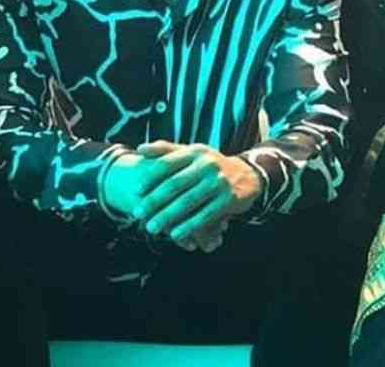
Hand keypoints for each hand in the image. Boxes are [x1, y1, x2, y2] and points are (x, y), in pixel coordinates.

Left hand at [100, 152, 229, 251]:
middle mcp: (206, 164)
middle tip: (138, 213)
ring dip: (167, 217)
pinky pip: (204, 215)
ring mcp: (218, 182)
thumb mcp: (192, 153)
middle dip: (154, 201)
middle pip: (175, 184)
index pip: (168, 163)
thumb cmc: (209, 165)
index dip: (150, 177)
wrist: (248, 175)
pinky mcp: (228, 199)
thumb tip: (140, 149)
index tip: (136, 190)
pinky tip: (175, 235)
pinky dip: (189, 226)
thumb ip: (166, 150)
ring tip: (151, 227)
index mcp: (194, 152)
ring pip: (188, 202)